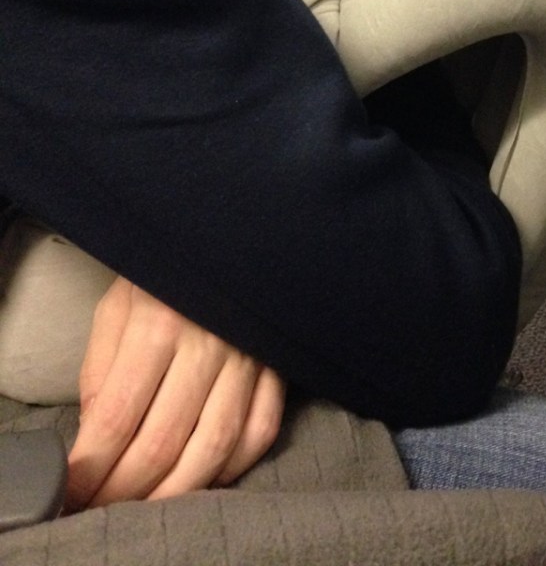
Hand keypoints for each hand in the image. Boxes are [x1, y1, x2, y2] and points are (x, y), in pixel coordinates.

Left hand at [65, 276, 285, 509]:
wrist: (228, 234)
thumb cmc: (164, 271)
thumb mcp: (117, 305)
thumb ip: (101, 369)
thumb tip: (96, 436)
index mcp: (159, 323)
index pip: (118, 416)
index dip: (92, 465)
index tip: (73, 490)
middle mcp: (208, 343)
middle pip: (163, 441)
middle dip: (124, 489)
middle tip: (101, 507)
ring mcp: (248, 356)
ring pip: (213, 446)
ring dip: (175, 492)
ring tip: (146, 506)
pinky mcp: (277, 364)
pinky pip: (261, 429)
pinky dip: (234, 466)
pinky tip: (206, 478)